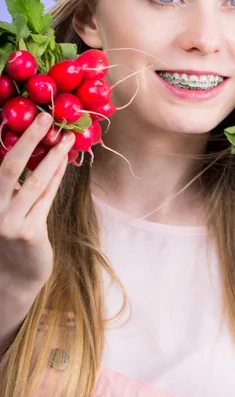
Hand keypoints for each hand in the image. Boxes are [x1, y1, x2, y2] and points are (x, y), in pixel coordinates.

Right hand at [0, 113, 74, 290]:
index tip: (29, 118)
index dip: (13, 140)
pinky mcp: (29, 233)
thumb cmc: (11, 239)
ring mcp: (8, 222)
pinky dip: (56, 178)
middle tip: (46, 118)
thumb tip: (32, 149)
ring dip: (52, 157)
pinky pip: (45, 199)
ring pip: (34, 182)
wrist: (14, 278)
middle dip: (29, 139)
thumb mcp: (6, 209)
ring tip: (66, 138)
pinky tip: (65, 163)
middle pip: (9, 167)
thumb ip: (12, 186)